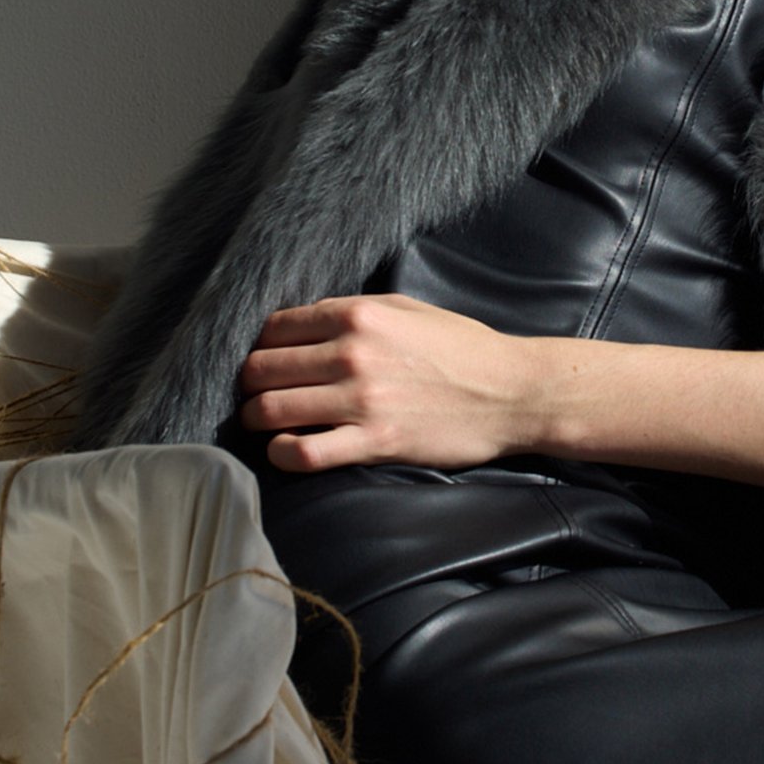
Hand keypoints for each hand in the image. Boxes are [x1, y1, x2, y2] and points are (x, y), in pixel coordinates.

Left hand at [237, 293, 540, 473]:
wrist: (512, 392)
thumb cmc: (463, 348)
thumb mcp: (407, 309)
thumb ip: (353, 311)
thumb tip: (303, 324)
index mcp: (357, 315)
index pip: (274, 328)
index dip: (262, 346)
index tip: (267, 362)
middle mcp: (352, 353)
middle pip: (262, 368)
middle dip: (251, 384)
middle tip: (257, 395)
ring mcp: (361, 400)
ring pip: (271, 410)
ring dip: (257, 420)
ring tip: (264, 425)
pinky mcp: (374, 441)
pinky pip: (302, 452)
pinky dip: (281, 454)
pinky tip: (285, 451)